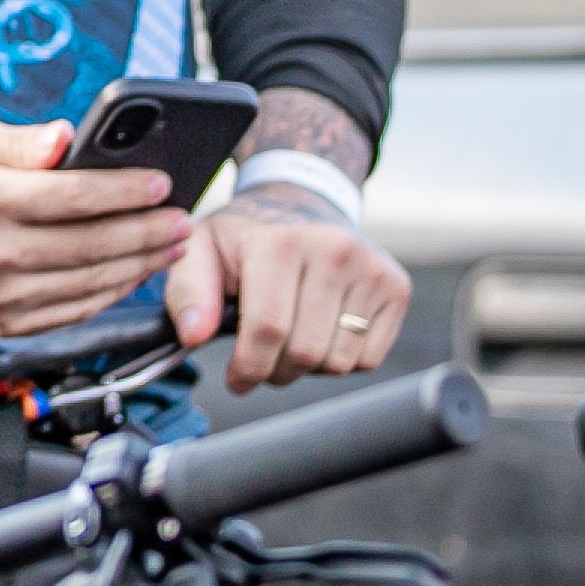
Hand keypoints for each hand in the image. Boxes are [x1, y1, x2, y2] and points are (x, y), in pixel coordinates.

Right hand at [0, 118, 185, 336]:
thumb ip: (19, 141)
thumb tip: (69, 137)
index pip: (72, 197)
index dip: (124, 191)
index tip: (161, 184)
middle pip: (90, 243)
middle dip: (145, 231)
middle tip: (182, 218)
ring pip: (88, 282)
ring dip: (138, 265)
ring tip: (170, 245)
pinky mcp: (1, 323)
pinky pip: (71, 312)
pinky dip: (109, 294)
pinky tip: (132, 275)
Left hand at [170, 192, 412, 391]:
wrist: (301, 205)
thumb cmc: (245, 238)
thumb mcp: (200, 251)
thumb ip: (187, 293)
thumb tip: (193, 335)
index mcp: (280, 241)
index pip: (268, 329)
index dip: (248, 367)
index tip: (236, 380)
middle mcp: (333, 250)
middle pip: (305, 352)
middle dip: (275, 370)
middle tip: (261, 358)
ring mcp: (371, 268)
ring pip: (339, 362)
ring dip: (308, 367)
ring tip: (291, 338)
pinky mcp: (396, 287)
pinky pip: (369, 359)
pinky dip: (341, 360)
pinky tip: (322, 331)